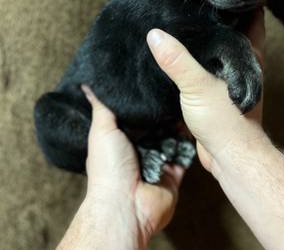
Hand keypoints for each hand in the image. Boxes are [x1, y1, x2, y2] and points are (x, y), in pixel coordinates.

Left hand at [81, 86, 185, 248]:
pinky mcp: (173, 173)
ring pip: (173, 137)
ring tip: (190, 101)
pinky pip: (185, 154)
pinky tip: (196, 124)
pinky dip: (190, 142)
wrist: (126, 205)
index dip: (145, 101)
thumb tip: (87, 85)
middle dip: (165, 111)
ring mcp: (158, 161)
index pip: (137, 115)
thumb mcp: (102, 130)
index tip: (156, 80)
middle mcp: (140, 149)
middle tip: (177, 88)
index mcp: (122, 139)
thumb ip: (101, 107)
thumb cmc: (109, 168)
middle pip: (157, 125)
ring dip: (179, 124)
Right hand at [146, 8, 265, 173]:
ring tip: (187, 20)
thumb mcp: (197, 86)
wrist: (229, 157)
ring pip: (221, 49)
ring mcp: (232, 77)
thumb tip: (154, 34)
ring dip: (209, 37)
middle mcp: (244, 63)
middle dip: (220, 15)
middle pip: (235, 30)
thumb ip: (176, 60)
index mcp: (248, 54)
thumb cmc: (225, 121)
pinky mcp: (220, 91)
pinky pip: (210, 67)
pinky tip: (182, 53)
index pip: (251, 16)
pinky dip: (200, 58)